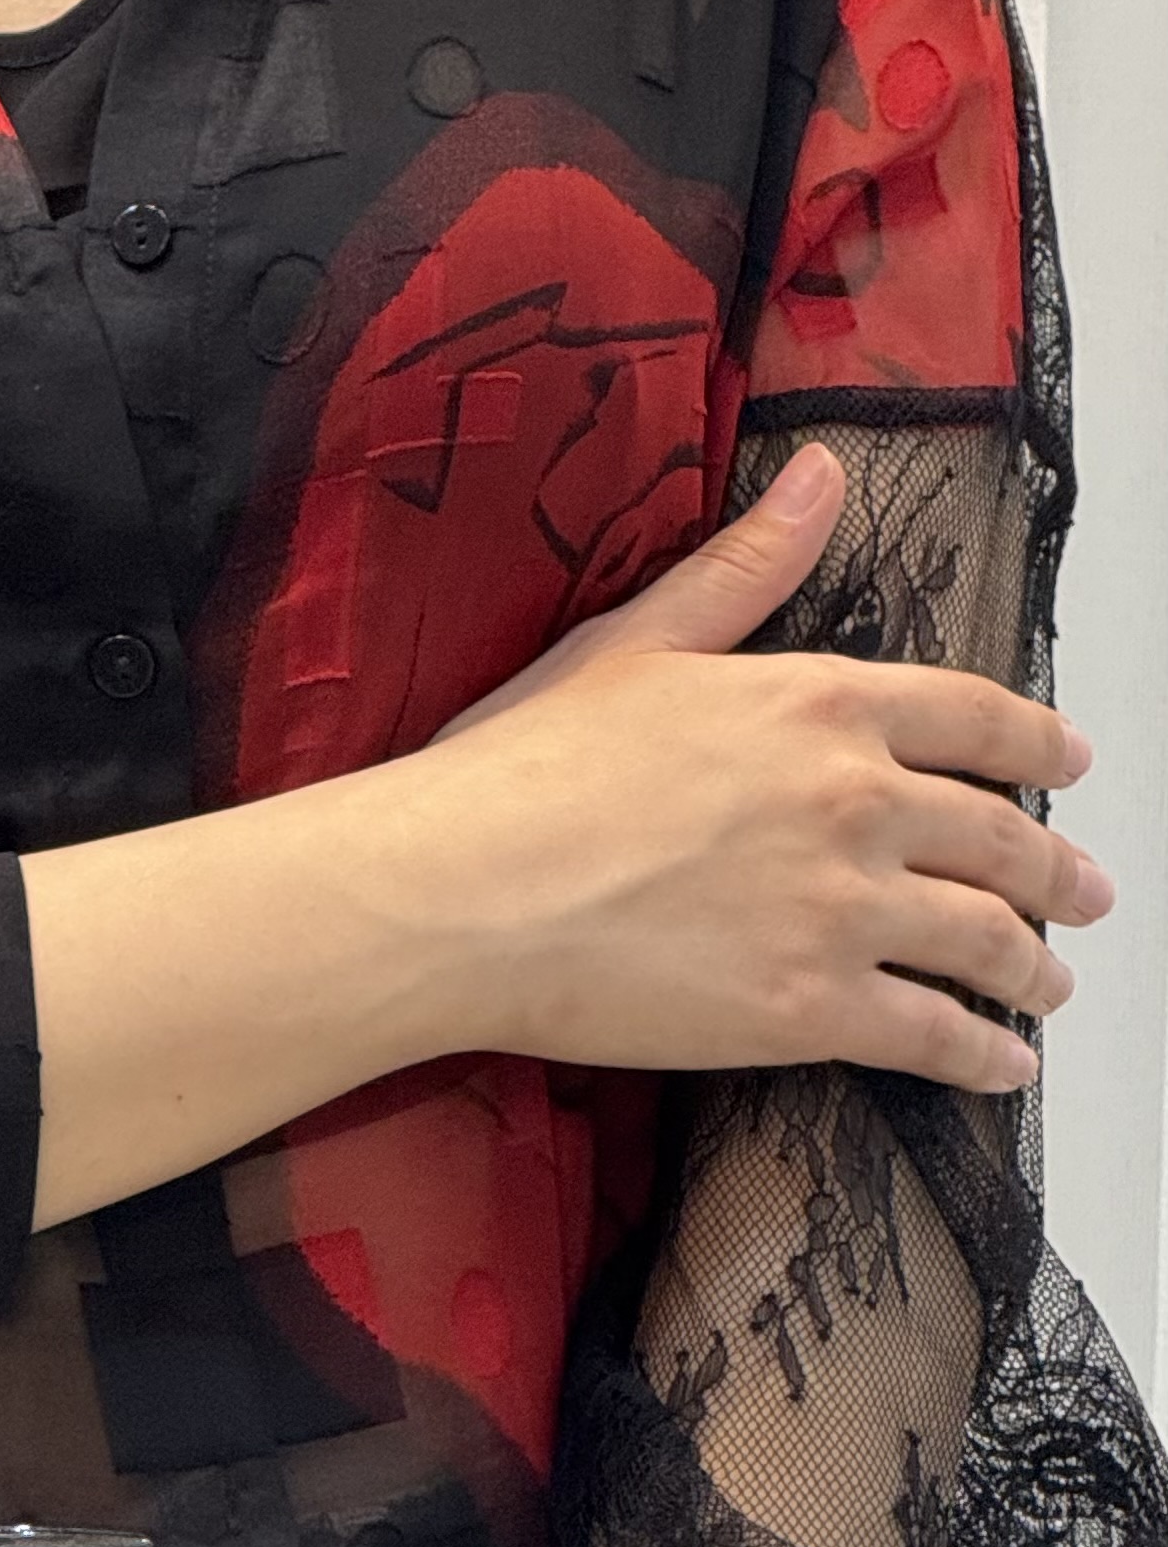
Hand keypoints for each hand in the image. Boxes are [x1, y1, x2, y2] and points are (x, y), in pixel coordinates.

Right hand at [410, 440, 1106, 1096]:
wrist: (459, 894)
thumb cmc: (520, 773)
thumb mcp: (636, 643)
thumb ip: (745, 570)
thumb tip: (817, 480)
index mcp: (820, 703)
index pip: (975, 720)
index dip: (1038, 746)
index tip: (1072, 763)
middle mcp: (856, 802)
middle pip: (1000, 839)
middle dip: (1058, 871)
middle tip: (1086, 893)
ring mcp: (842, 911)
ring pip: (985, 941)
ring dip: (1032, 968)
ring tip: (1050, 985)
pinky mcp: (811, 1011)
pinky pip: (934, 1035)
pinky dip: (984, 1055)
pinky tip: (1003, 1066)